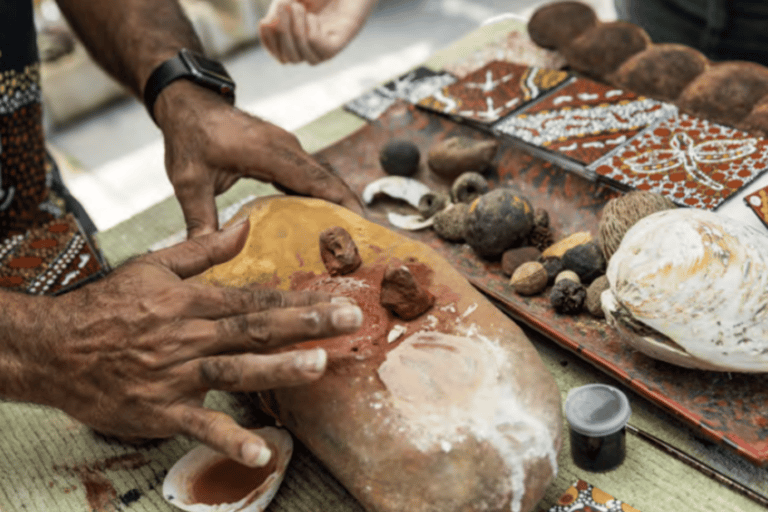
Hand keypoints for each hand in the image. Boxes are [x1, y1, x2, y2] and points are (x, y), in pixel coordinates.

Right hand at [31, 219, 362, 466]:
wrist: (53, 348)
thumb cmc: (106, 305)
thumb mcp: (153, 265)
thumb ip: (204, 249)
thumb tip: (246, 224)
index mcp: (191, 301)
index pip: (256, 299)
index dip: (299, 299)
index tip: (338, 297)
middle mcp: (189, 336)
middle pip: (256, 329)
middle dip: (306, 324)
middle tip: (350, 319)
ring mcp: (176, 375)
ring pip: (236, 369)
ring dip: (279, 368)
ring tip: (319, 365)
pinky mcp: (161, 410)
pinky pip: (201, 427)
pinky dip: (231, 440)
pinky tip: (262, 453)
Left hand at [154, 80, 363, 237]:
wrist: (189, 104)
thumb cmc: (189, 137)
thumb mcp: (189, 181)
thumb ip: (200, 219)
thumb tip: (204, 255)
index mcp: (270, 152)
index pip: (317, 180)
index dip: (342, 203)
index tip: (361, 226)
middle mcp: (287, 147)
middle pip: (328, 181)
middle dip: (347, 210)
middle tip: (359, 245)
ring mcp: (288, 148)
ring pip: (322, 179)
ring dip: (336, 204)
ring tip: (346, 238)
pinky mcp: (284, 153)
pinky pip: (310, 177)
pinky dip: (320, 197)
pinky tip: (322, 222)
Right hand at [259, 0, 376, 63]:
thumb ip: (278, 11)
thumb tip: (268, 26)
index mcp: (298, 41)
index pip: (279, 54)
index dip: (268, 43)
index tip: (263, 23)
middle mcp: (312, 49)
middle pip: (288, 57)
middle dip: (281, 33)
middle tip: (284, 6)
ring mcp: (325, 49)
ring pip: (302, 56)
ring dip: (295, 31)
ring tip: (298, 7)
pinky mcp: (339, 45)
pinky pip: (319, 48)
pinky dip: (311, 32)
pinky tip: (314, 18)